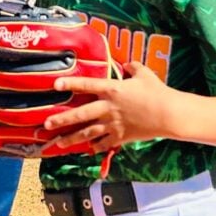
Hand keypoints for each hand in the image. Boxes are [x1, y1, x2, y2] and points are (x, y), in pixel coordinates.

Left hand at [43, 62, 173, 151]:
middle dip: (62, 119)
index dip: (70, 84)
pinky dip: (95, 147)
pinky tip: (87, 151)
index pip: (87, 85)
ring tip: (58, 143)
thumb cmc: (156, 91)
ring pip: (88, 133)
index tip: (55, 85)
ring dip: (72, 138)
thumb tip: (127, 65)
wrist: (168, 114)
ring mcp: (114, 124)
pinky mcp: (121, 136)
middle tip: (46, 124)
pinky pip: (104, 143)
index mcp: (112, 89)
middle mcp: (108, 107)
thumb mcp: (144, 73)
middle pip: (81, 114)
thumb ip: (132, 67)